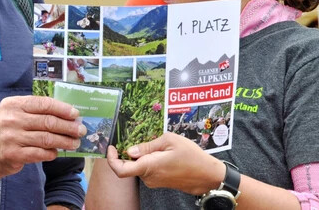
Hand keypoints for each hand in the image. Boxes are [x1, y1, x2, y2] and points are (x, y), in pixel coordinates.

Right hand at [0, 95, 84, 180]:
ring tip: (74, 143)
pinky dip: (51, 153)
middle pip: (47, 122)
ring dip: (64, 141)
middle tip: (80, 130)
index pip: (43, 104)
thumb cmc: (6, 130)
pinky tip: (56, 153)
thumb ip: (35, 111)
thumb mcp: (15, 114)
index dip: (62, 109)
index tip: (76, 114)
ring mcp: (11, 137)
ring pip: (46, 139)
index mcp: (14, 104)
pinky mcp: (12, 154)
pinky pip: (38, 153)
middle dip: (68, 126)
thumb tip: (67, 115)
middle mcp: (11, 119)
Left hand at [106, 132, 225, 195]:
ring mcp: (153, 181)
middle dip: (130, 152)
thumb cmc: (191, 156)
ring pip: (139, 166)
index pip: (120, 169)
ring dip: (142, 155)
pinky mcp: (159, 181)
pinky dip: (148, 160)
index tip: (111, 147)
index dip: (111, 159)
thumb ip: (147, 145)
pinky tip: (161, 152)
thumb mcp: (170, 141)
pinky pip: (147, 170)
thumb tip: (130, 150)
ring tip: (159, 144)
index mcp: (148, 166)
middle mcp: (148, 177)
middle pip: (129, 165)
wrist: (207, 175)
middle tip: (138, 137)